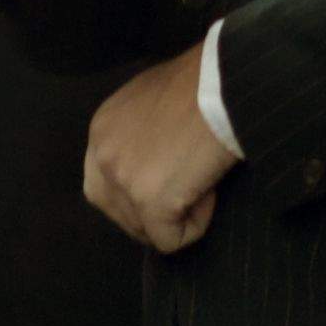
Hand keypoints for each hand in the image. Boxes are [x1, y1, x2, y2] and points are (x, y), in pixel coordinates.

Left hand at [83, 47, 233, 251]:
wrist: (224, 84)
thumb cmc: (202, 85)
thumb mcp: (153, 100)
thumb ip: (139, 132)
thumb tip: (153, 161)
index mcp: (101, 130)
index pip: (103, 184)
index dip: (137, 194)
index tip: (171, 181)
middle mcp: (103, 156)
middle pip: (119, 213)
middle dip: (152, 214)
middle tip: (188, 190)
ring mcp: (123, 181)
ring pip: (144, 230)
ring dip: (177, 216)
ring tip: (202, 181)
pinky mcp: (150, 202)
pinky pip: (170, 241)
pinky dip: (195, 226)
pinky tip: (209, 192)